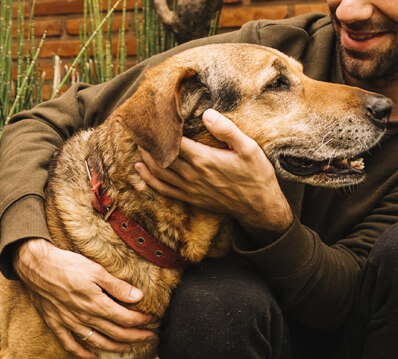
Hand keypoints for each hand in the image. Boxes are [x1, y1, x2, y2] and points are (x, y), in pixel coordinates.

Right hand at [13, 238, 155, 358]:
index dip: (141, 321)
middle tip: (149, 338)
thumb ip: (117, 287)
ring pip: (97, 341)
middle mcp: (85, 318)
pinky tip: (92, 356)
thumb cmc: (66, 265)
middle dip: (136, 336)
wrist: (36, 266)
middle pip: (116, 333)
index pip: (126, 318)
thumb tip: (138, 297)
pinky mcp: (56, 324)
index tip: (152, 320)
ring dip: (115, 347)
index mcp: (97, 304)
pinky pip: (71, 344)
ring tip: (128, 348)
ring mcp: (70, 323)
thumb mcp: (96, 270)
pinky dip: (83, 353)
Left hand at [134, 109, 291, 241]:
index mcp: (204, 159)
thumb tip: (207, 113)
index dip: (161, 129)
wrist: (259, 206)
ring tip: (138, 142)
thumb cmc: (256, 175)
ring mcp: (189, 188)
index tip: (154, 118)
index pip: (173, 141)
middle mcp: (192, 174)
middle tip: (140, 127)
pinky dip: (148, 178)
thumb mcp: (249, 148)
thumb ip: (227, 130)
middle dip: (148, 141)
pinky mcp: (190, 198)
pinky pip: (163, 188)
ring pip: (158, 171)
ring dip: (145, 157)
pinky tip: (140, 168)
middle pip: (161, 155)